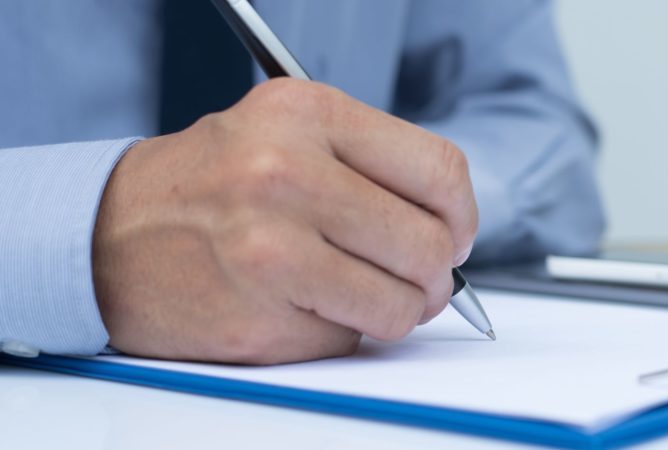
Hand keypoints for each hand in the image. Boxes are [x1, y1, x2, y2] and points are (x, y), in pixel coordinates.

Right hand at [92, 79, 477, 363]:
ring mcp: (268, 253)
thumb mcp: (286, 131)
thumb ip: (371, 163)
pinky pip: (348, 342)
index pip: (440, 171)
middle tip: (416, 278)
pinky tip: (301, 306)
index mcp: (305, 116)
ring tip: (358, 293)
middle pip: (429, 245)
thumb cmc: (209, 184)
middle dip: (434, 274)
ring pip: (400, 305)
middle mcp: (285, 176)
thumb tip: (453, 224)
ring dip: (394, 310)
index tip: (454, 233)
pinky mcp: (256, 321)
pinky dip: (340, 334)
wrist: (105, 236)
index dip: (461, 214)